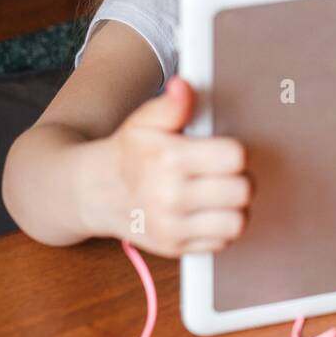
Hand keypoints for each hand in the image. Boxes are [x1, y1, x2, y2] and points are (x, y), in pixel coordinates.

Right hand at [88, 75, 250, 256]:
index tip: (224, 151)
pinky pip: (222, 243)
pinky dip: (221, 228)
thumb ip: (171, 106)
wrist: (93, 193)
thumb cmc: (128, 154)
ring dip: (236, 207)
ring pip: (237, 222)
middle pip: (242, 191)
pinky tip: (208, 212)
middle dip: (241, 179)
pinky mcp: (175, 248)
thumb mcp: (144, 122)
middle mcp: (170, 197)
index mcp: (169, 160)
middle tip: (226, 173)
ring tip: (222, 194)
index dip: (235, 152)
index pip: (234, 158)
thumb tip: (183, 88)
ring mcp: (172, 227)